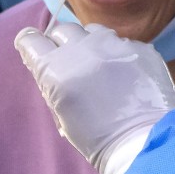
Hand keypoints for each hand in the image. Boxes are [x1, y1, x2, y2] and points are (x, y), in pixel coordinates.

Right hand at [14, 23, 174, 173]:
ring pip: (93, 31)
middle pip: (62, 30)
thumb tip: (52, 64)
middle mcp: (82, 49)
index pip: (30, 39)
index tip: (37, 51)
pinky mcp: (140, 48)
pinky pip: (122, 43)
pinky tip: (127, 77)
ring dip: (91, 44)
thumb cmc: (96, 139)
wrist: (144, 144)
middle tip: (72, 64)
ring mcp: (113, 45)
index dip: (31, 45)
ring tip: (101, 67)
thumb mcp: (61, 113)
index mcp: (54, 70)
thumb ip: (52, 83)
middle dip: (62, 44)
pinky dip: (119, 56)